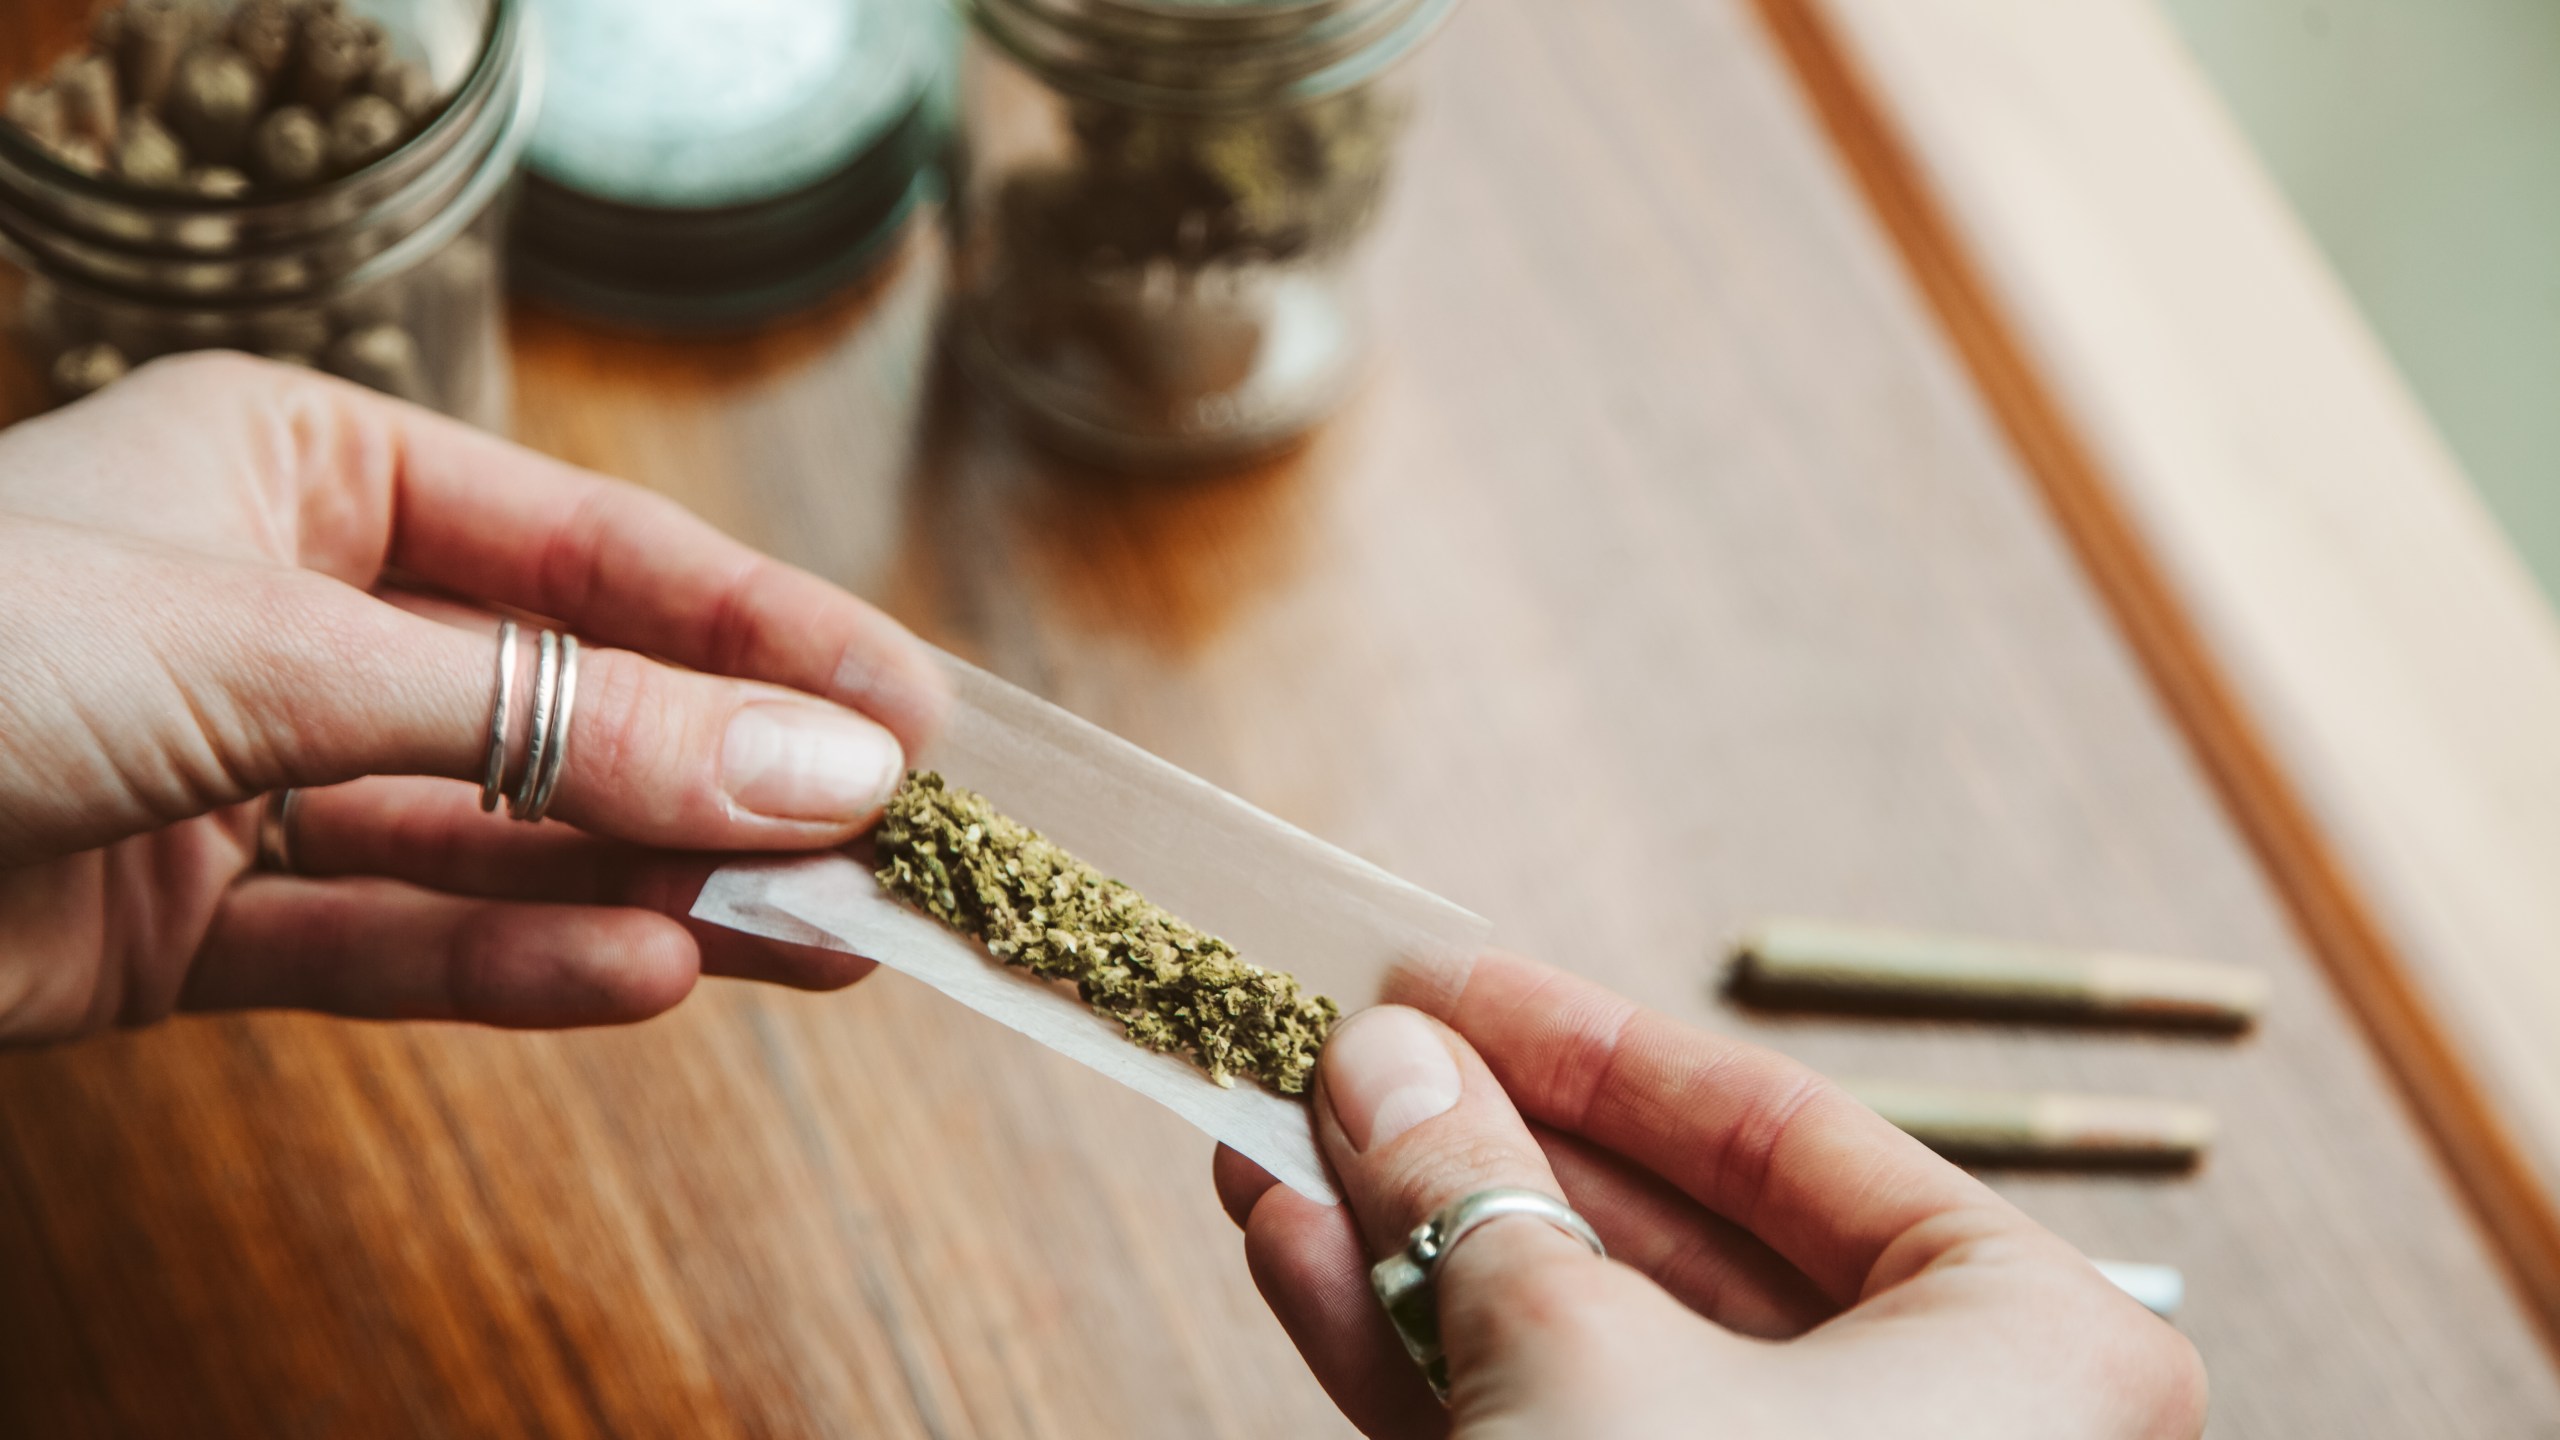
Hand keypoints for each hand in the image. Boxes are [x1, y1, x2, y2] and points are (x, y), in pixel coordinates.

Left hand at [0, 354, 946, 1043]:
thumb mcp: (281, 655)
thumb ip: (558, 725)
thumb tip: (821, 770)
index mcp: (301, 466)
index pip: (595, 554)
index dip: (767, 635)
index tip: (915, 717)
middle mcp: (287, 610)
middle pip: (565, 703)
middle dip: (726, 780)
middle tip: (895, 853)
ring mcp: (241, 773)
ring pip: (497, 839)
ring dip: (652, 889)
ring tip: (820, 939)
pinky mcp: (183, 924)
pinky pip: (390, 944)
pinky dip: (516, 970)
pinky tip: (650, 980)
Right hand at [1216, 953, 2206, 1437]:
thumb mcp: (1581, 1371)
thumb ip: (1481, 1195)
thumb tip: (1387, 1056)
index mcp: (2025, 1342)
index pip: (1779, 1132)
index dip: (1589, 1043)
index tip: (1442, 981)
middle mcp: (1939, 1432)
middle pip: (1666, 1240)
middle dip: (1479, 1150)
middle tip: (1341, 1060)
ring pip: (1589, 1351)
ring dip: (1418, 1249)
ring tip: (1278, 1143)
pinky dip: (1423, 1360)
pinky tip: (1298, 1259)